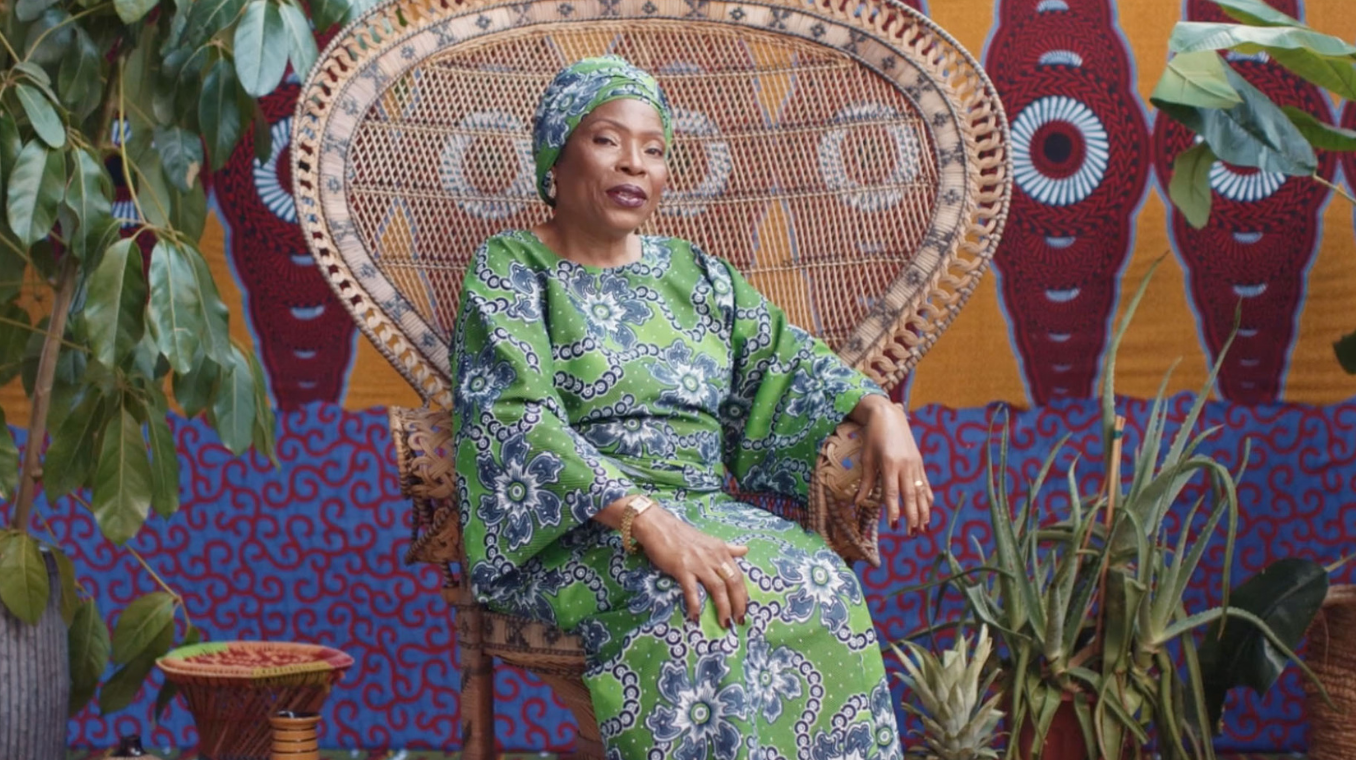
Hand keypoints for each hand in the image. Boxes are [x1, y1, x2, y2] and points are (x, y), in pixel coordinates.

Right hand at [630, 506, 748, 627]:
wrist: (658, 526)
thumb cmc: (681, 535)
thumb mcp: (709, 540)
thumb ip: (728, 548)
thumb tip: (745, 550)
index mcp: (721, 551)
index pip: (738, 575)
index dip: (743, 594)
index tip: (744, 609)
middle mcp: (713, 557)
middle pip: (733, 583)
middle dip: (738, 604)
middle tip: (739, 621)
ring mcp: (698, 563)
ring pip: (718, 588)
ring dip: (723, 608)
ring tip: (724, 623)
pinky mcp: (682, 568)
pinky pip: (692, 590)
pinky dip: (695, 605)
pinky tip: (695, 617)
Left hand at [851, 396, 932, 533]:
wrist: (888, 415)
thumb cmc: (873, 436)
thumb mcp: (866, 457)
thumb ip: (866, 481)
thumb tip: (858, 502)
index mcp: (890, 464)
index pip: (892, 491)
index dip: (893, 509)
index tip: (894, 525)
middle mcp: (905, 465)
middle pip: (910, 495)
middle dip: (911, 515)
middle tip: (911, 533)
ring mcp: (915, 464)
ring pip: (921, 491)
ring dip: (923, 510)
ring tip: (923, 528)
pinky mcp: (920, 462)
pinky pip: (925, 482)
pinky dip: (927, 497)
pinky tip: (929, 509)